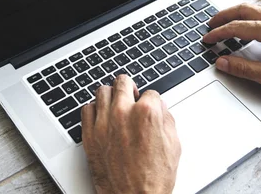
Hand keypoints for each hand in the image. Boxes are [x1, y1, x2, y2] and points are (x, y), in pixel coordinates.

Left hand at [82, 75, 180, 193]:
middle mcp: (123, 113)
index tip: (151, 107)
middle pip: (122, 82)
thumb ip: (167, 120)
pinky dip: (94, 109)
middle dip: (130, 87)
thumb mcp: (173, 146)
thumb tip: (161, 108)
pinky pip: (86, 109)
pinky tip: (102, 116)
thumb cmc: (153, 179)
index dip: (152, 101)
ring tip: (116, 104)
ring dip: (111, 96)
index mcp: (146, 113)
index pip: (150, 92)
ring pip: (102, 91)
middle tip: (132, 95)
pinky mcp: (89, 134)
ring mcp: (103, 123)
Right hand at [203, 3, 260, 97]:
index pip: (237, 27)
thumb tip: (223, 62)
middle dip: (225, 15)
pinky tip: (252, 25)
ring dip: (239, 14)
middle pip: (245, 9)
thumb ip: (244, 69)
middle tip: (212, 24)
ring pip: (257, 9)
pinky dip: (253, 16)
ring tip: (227, 22)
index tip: (208, 38)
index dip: (219, 33)